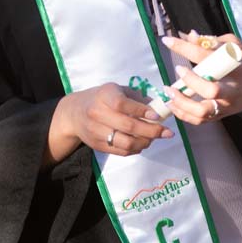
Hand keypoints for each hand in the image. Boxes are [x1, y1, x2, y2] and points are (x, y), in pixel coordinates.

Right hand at [49, 83, 172, 160]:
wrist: (75, 113)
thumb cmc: (103, 98)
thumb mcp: (117, 90)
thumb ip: (137, 98)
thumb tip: (160, 109)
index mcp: (104, 95)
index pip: (123, 104)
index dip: (142, 111)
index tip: (158, 116)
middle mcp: (97, 113)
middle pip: (128, 126)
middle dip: (151, 131)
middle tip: (166, 133)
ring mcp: (96, 131)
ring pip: (126, 143)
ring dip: (145, 142)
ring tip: (153, 138)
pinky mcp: (97, 145)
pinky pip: (121, 151)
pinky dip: (136, 149)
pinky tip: (142, 143)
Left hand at [160, 32, 241, 124]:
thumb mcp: (235, 45)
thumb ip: (212, 41)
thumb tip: (190, 36)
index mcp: (235, 66)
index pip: (207, 56)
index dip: (185, 48)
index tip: (168, 41)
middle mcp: (232, 89)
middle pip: (211, 90)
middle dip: (190, 81)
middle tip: (178, 70)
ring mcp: (226, 105)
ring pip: (202, 111)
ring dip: (182, 103)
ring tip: (169, 92)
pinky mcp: (220, 115)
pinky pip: (199, 120)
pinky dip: (183, 114)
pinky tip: (172, 103)